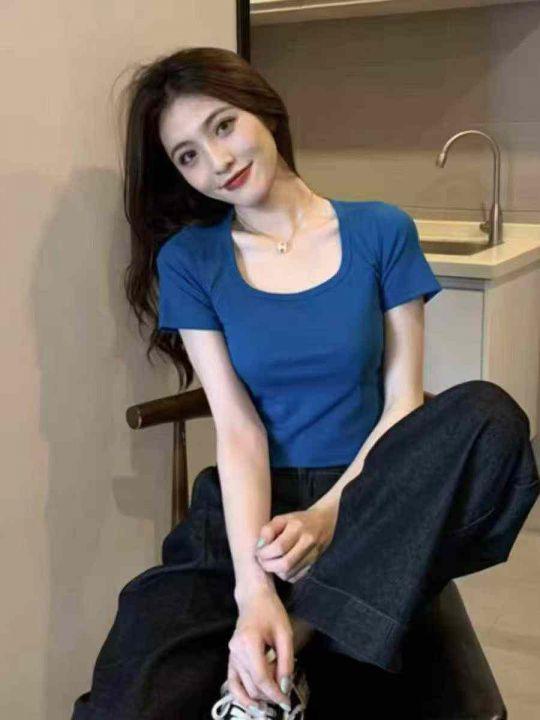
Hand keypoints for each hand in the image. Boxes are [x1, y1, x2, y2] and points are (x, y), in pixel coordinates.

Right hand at [227, 588, 293, 710]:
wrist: (254, 598)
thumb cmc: (271, 612)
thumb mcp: (285, 634)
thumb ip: (285, 662)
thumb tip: (284, 688)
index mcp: (248, 642)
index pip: (261, 677)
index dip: (274, 693)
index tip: (286, 701)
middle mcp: (235, 651)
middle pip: (252, 685)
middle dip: (269, 695)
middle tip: (284, 695)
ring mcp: (230, 655)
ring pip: (243, 686)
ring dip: (258, 697)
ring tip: (272, 703)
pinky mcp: (230, 657)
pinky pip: (232, 682)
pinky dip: (241, 695)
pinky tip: (253, 705)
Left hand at [255, 503, 338, 582]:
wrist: (323, 522)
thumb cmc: (297, 520)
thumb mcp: (282, 519)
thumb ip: (268, 530)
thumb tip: (260, 547)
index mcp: (297, 527)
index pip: (279, 547)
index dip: (264, 553)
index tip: (258, 551)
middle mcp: (307, 542)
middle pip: (285, 564)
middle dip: (268, 565)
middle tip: (262, 560)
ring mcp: (312, 555)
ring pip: (289, 573)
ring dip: (275, 571)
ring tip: (270, 562)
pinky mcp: (313, 564)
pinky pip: (294, 577)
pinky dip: (284, 575)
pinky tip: (280, 566)